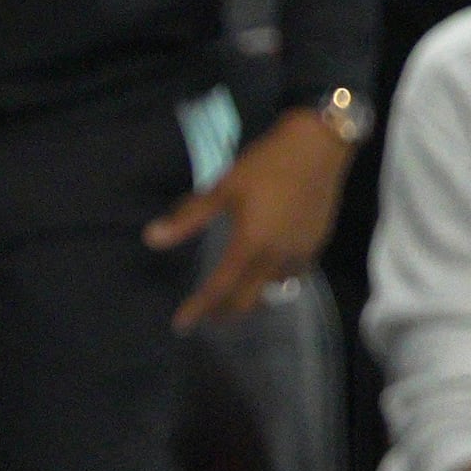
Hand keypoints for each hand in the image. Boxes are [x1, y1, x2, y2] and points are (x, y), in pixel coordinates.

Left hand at [149, 103, 350, 327]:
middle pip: (248, 301)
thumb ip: (189, 218)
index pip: (219, 288)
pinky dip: (274, 281)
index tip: (181, 325)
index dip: (199, 308)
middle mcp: (277, 258)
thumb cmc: (266, 164)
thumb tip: (151, 239)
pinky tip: (266, 272)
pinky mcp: (317, 245)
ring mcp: (301, 254)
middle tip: (207, 316)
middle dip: (225, 312)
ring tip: (234, 294)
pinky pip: (293, 276)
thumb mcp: (223, 188)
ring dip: (251, 297)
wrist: (319, 145)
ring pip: (272, 291)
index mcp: (251, 245)